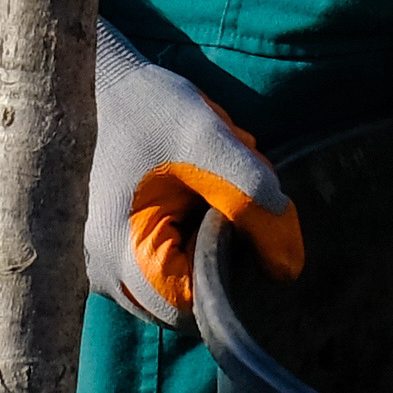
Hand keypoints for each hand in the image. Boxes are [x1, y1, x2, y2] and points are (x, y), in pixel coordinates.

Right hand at [74, 21, 300, 326]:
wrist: (108, 85)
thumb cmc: (154, 109)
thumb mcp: (211, 140)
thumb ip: (253, 198)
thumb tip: (287, 266)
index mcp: (119, 254)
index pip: (197, 307)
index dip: (235, 275)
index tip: (244, 226)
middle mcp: (105, 277)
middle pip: (189, 306)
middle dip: (222, 262)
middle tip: (224, 203)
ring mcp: (106, 271)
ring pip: (182, 293)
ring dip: (209, 255)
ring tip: (206, 199)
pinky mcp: (115, 260)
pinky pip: (168, 276)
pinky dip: (193, 250)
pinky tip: (194, 206)